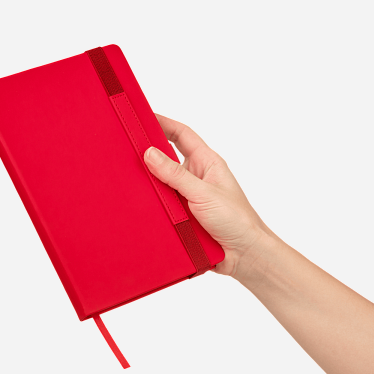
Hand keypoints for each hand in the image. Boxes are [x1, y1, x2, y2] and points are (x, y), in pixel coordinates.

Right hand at [144, 113, 271, 277]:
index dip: (164, 123)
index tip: (144, 117)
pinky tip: (138, 206)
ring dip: (149, 183)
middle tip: (128, 149)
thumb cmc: (236, 220)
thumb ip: (176, 175)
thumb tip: (150, 154)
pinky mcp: (182, 217)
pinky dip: (151, 205)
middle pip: (168, 158)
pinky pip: (162, 206)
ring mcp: (188, 197)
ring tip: (128, 178)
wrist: (245, 255)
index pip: (182, 135)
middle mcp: (196, 177)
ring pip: (162, 184)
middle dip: (149, 153)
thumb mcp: (204, 193)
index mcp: (207, 163)